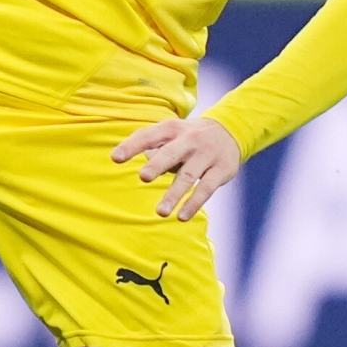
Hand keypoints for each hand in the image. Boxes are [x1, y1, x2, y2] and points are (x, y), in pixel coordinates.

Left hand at [114, 116, 241, 220]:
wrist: (231, 131)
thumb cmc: (189, 138)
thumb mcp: (172, 135)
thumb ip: (154, 147)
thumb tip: (141, 159)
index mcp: (172, 129)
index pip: (149, 135)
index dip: (132, 145)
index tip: (115, 158)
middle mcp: (190, 140)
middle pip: (171, 153)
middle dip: (157, 165)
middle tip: (143, 177)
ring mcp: (207, 154)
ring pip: (188, 176)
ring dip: (174, 194)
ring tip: (160, 212)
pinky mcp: (222, 169)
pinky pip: (206, 188)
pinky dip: (194, 203)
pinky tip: (182, 216)